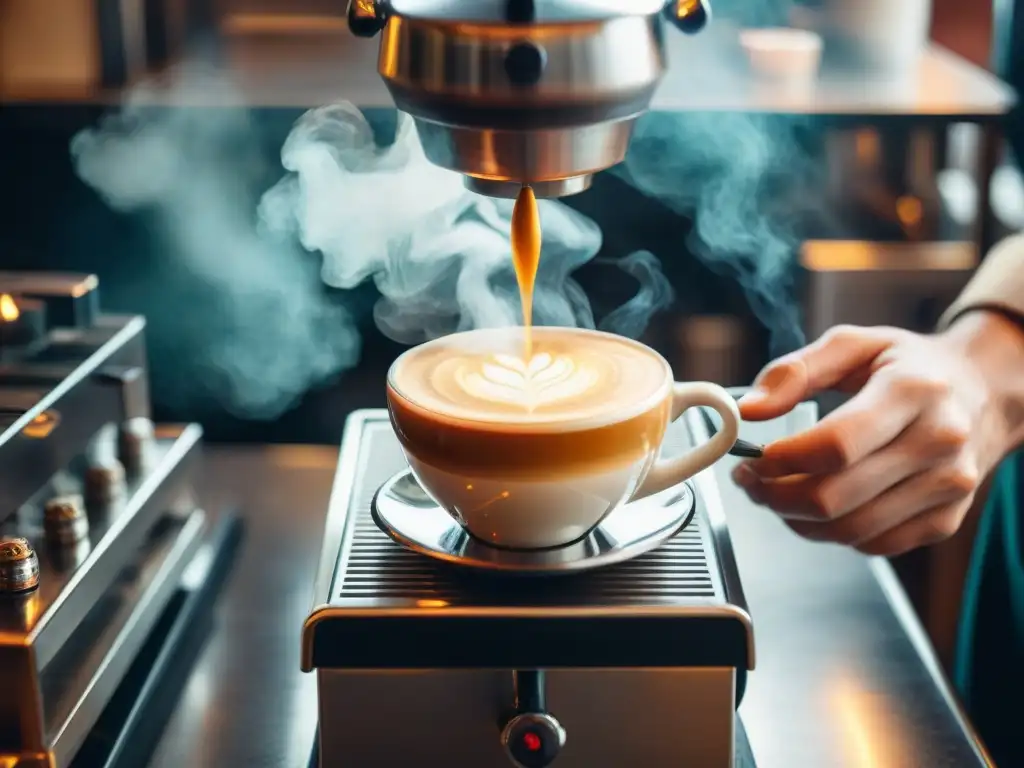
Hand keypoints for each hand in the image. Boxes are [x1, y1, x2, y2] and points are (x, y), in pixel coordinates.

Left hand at [732, 312, 1023, 555]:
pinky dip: (833, 534)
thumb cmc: (909, 366)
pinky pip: (874, 545)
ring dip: (796, 520)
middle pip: (835, 497)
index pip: (835, 446)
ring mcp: (947, 488)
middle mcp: (938, 443)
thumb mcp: (852, 345)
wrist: (982, 392)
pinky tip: (817, 508)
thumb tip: (748, 409)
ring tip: (774, 494)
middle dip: (774, 496)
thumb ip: (793, 372)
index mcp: (912, 391)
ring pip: (849, 530)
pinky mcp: (945, 520)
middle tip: (750, 480)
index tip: (751, 458)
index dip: (780, 461)